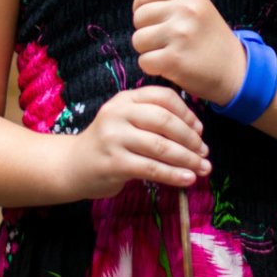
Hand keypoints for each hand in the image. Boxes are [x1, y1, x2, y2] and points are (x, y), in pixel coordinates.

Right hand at [59, 85, 211, 197]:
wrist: (72, 166)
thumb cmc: (108, 144)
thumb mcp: (126, 121)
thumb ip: (152, 120)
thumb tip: (196, 133)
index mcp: (125, 99)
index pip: (163, 97)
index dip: (187, 113)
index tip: (200, 131)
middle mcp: (118, 113)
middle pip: (165, 120)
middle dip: (190, 138)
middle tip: (204, 153)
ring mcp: (114, 138)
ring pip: (161, 146)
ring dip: (187, 159)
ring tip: (202, 168)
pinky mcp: (114, 163)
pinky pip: (151, 168)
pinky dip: (173, 175)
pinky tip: (187, 180)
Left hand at [130, 0, 246, 105]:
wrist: (236, 72)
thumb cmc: (210, 40)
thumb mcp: (195, 10)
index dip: (142, 9)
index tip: (154, 22)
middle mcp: (185, 11)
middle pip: (139, 17)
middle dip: (146, 31)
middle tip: (166, 42)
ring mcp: (180, 34)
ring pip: (138, 40)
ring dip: (148, 51)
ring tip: (168, 53)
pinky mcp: (174, 59)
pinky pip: (144, 61)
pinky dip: (152, 68)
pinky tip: (169, 67)